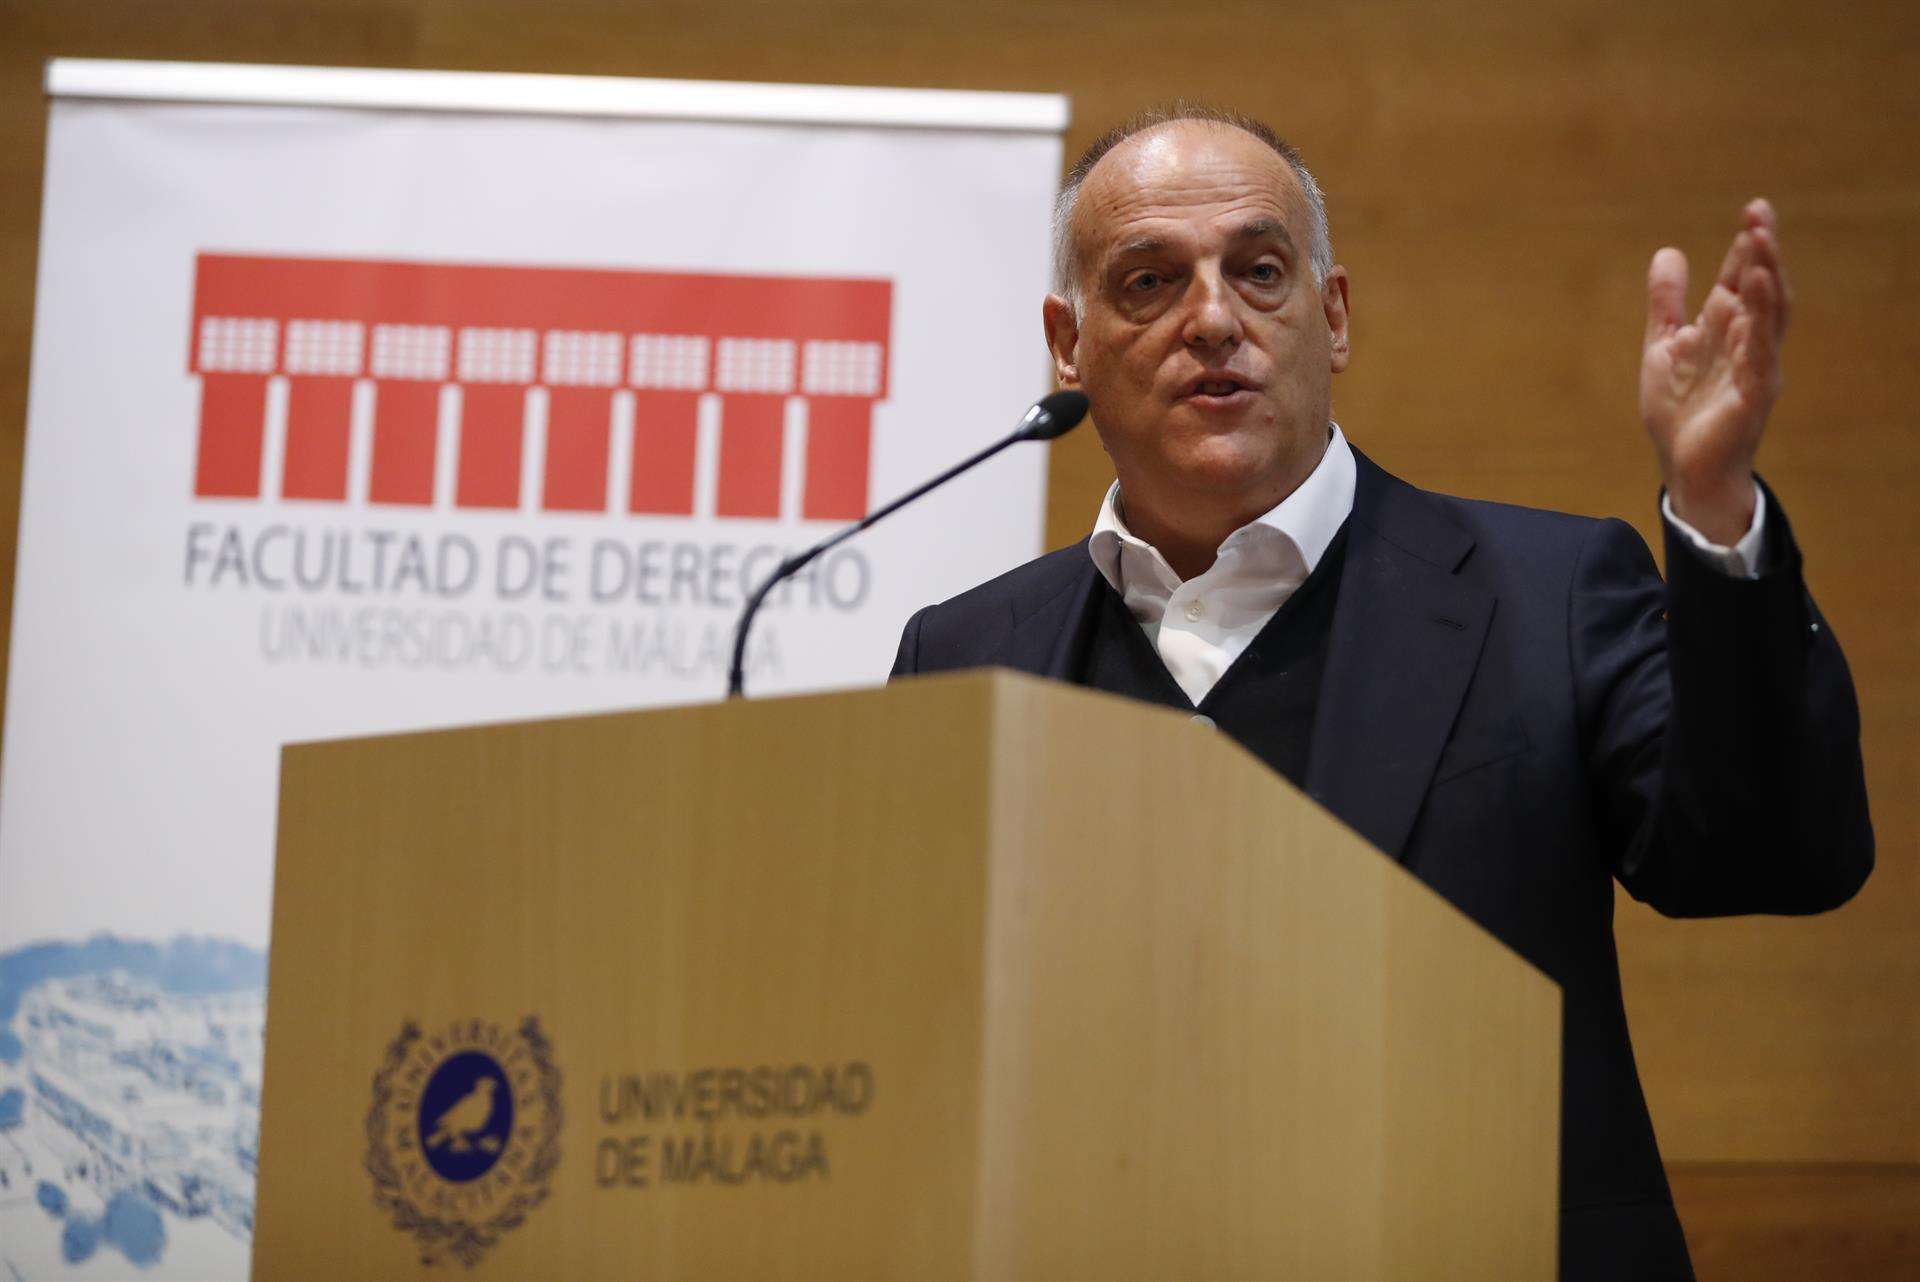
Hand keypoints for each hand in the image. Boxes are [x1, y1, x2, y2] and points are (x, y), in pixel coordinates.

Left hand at [1640, 199, 1792, 543]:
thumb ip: (1666, 303)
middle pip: (1764, 291)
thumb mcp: (1664, 346)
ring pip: (1769, 318)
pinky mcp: (1751, 397)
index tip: (1752, 211)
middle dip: (1763, 254)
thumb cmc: (1679, 409)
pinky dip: (1758, 327)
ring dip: (1766, 281)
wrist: (1683, 466)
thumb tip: (1669, 252)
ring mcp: (1754, 369)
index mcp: (1727, 330)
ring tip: (1761, 245)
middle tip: (1760, 216)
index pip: (1743, 280)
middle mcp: (1748, 344)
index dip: (1748, 248)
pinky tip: (1754, 298)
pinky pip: (1759, 357)